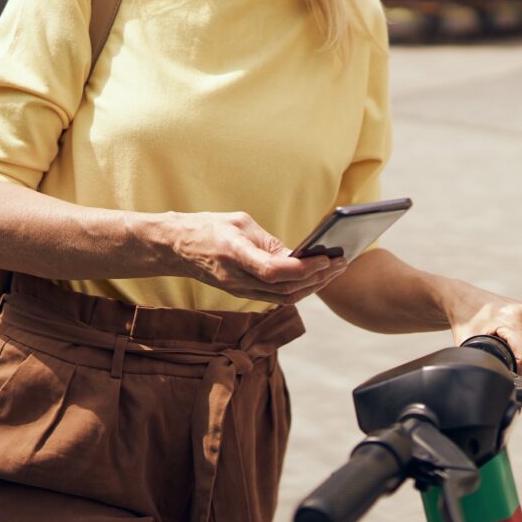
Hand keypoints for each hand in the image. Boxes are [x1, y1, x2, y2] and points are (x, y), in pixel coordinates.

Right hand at [164, 211, 347, 304]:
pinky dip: (301, 289)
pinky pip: (278, 297)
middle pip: (286, 288)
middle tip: (342, 262)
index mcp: (235, 254)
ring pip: (285, 297)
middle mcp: (238, 279)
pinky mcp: (245, 294)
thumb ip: (269, 241)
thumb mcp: (240, 224)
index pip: (273, 271)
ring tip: (336, 270)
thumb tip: (299, 255)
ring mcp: (241, 291)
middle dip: (318, 277)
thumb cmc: (210, 228)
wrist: (179, 248)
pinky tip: (318, 277)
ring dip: (314, 286)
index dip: (303, 268)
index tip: (326, 257)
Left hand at [441, 281, 521, 377]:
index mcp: (513, 319)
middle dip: (518, 364)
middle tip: (498, 354)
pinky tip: (510, 338)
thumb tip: (489, 383)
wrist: (466, 300)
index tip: (501, 367)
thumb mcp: (468, 346)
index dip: (516, 372)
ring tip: (502, 343)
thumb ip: (481, 365)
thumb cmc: (464, 322)